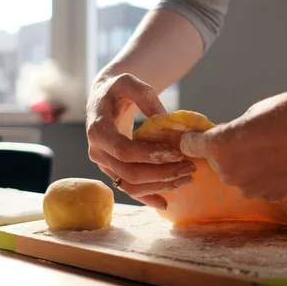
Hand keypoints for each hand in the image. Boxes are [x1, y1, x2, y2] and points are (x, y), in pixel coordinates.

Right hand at [86, 73, 194, 208]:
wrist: (104, 98)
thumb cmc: (118, 89)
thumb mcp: (129, 82)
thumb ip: (144, 96)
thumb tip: (164, 118)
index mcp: (97, 130)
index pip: (123, 151)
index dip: (150, 156)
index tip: (176, 153)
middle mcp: (97, 151)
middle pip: (129, 172)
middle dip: (161, 174)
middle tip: (189, 168)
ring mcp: (104, 163)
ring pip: (130, 185)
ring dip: (159, 185)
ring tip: (186, 178)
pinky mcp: (112, 170)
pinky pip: (128, 188)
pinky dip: (146, 197)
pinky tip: (164, 203)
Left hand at [180, 88, 286, 201]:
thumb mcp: (253, 113)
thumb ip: (233, 131)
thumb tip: (228, 139)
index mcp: (219, 145)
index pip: (190, 146)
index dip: (193, 139)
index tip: (198, 136)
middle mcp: (229, 171)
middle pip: (216, 162)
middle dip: (225, 152)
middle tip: (249, 137)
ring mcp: (251, 187)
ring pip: (238, 176)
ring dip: (246, 165)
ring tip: (272, 148)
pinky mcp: (273, 196)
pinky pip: (259, 185)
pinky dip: (265, 176)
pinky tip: (284, 161)